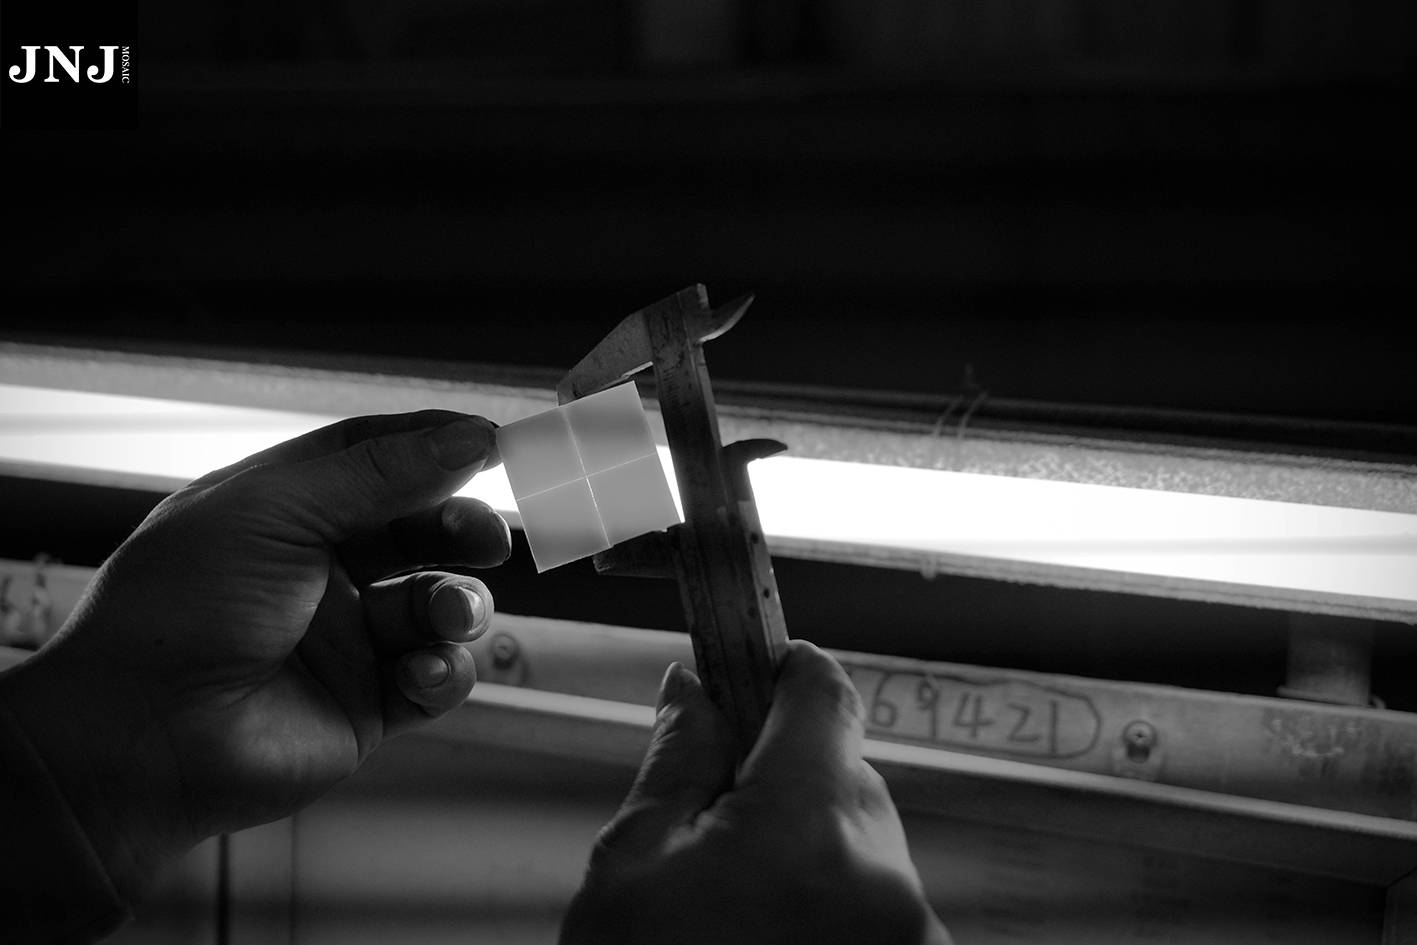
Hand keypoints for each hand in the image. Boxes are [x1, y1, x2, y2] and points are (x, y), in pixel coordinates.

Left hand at [0, 411, 508, 903]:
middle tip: (490, 536)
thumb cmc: (179, 609)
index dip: (435, 446)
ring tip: (447, 615)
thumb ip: (380, 474)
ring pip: (438, 604)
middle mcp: (318, 569)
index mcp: (284, 509)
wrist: (140, 740)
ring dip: (458, 604)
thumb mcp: (276, 512)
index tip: (494, 442)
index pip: (376, 458)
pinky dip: (442, 670)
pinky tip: (420, 670)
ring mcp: (345, 639)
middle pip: (419, 530)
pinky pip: (434, 678)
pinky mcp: (366, 705)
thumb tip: (471, 435)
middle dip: (461, 528)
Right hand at [560, 641, 952, 944]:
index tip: (748, 666)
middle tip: (711, 810)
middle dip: (781, 768)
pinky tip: (772, 928)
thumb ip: (674, 764)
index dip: (780, 667)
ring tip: (735, 896)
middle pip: (844, 765)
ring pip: (862, 832)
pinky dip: (832, 889)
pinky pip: (879, 892)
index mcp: (810, 826)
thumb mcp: (631, 875)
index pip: (823, 692)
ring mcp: (912, 928)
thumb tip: (690, 689)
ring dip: (807, 835)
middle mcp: (885, 872)